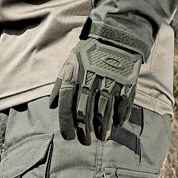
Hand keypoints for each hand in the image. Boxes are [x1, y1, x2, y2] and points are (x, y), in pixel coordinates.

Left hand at [49, 20, 145, 144]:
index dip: (67, 125)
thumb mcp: (70, 62)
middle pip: (85, 113)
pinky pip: (123, 104)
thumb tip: (51, 105)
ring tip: (102, 137)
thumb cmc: (90, 52)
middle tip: (86, 142)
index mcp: (74, 76)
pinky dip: (120, 116)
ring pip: (104, 112)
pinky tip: (118, 124)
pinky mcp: (126, 82)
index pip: (66, 106)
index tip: (69, 137)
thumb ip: (60, 84)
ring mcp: (110, 81)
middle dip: (85, 131)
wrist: (117, 35)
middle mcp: (91, 80)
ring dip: (102, 128)